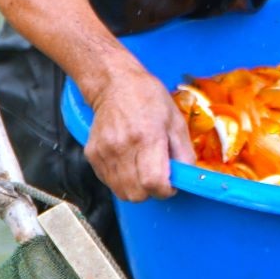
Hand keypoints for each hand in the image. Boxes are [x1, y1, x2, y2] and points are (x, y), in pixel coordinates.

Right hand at [83, 66, 193, 201]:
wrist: (114, 84)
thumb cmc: (147, 98)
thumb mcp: (175, 121)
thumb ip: (184, 153)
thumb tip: (187, 178)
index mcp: (147, 137)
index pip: (153, 183)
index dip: (165, 190)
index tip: (171, 184)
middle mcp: (123, 146)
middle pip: (137, 194)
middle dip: (151, 191)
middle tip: (158, 176)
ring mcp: (105, 152)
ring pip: (122, 192)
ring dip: (136, 188)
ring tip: (143, 168)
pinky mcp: (93, 154)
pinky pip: (109, 182)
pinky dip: (122, 180)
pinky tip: (128, 162)